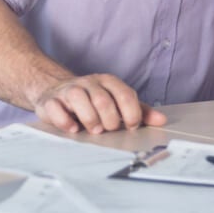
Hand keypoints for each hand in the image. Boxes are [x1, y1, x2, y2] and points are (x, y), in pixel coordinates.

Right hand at [31, 73, 166, 133]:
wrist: (57, 91)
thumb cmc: (92, 100)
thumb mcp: (116, 102)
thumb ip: (138, 110)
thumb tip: (161, 120)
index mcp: (108, 82)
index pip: (124, 94)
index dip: (131, 113)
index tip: (130, 127)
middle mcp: (89, 83)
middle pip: (103, 99)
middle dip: (109, 119)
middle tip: (109, 130)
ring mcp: (69, 90)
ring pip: (79, 98)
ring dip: (89, 118)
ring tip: (94, 130)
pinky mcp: (51, 101)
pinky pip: (56, 108)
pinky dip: (65, 121)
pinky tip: (73, 129)